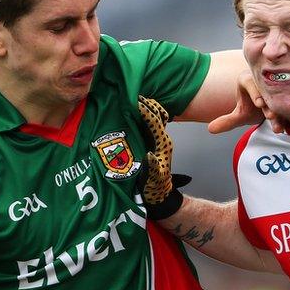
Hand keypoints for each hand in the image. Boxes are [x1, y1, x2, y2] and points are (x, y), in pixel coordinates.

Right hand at [138, 96, 188, 219]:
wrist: (158, 196)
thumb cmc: (156, 188)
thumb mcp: (155, 179)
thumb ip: (153, 167)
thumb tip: (149, 155)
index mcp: (163, 144)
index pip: (155, 122)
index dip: (146, 111)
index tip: (136, 101)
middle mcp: (160, 139)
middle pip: (155, 116)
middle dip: (145, 104)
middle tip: (131, 94)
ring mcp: (154, 140)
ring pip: (150, 119)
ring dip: (142, 108)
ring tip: (129, 98)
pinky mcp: (148, 143)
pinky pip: (143, 126)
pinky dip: (137, 117)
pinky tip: (127, 112)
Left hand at [208, 70, 284, 133]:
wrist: (270, 105)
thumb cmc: (252, 108)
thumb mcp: (241, 115)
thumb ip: (227, 121)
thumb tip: (210, 129)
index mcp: (246, 78)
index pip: (250, 82)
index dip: (255, 92)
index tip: (259, 103)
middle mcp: (261, 77)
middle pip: (267, 88)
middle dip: (270, 103)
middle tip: (271, 116)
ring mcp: (276, 80)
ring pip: (279, 94)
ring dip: (281, 109)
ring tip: (278, 124)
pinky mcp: (289, 88)